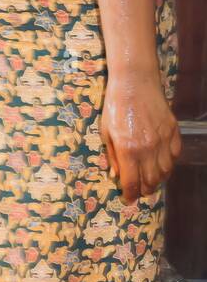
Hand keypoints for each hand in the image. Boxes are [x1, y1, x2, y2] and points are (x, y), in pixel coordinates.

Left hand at [101, 71, 180, 202]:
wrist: (135, 81)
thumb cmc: (115, 105)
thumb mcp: (106, 132)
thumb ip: (112, 156)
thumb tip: (116, 175)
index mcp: (128, 150)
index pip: (132, 183)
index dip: (130, 195)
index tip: (128, 199)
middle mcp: (147, 148)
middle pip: (150, 181)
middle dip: (144, 190)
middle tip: (139, 191)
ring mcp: (163, 140)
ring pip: (165, 171)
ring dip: (157, 180)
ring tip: (150, 180)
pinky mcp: (173, 131)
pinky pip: (175, 155)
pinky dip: (169, 164)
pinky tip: (161, 164)